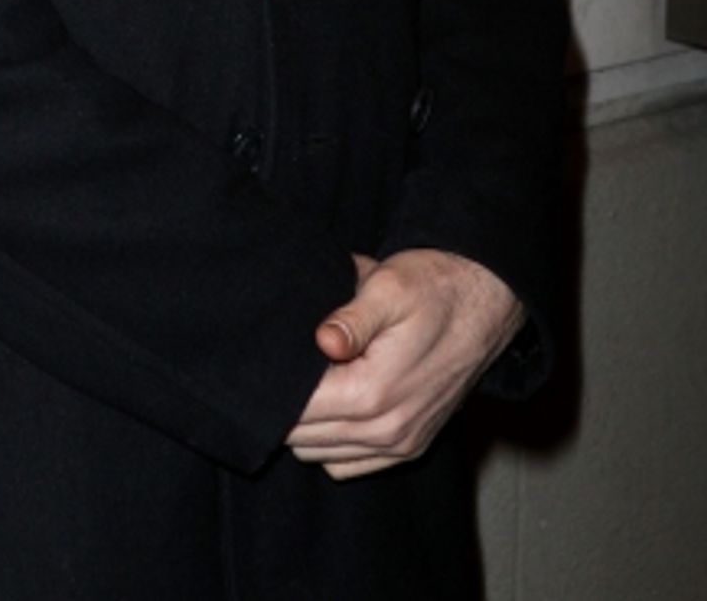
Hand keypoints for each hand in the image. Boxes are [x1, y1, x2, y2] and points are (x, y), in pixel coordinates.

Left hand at [285, 249, 523, 479]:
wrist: (486, 300)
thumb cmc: (434, 287)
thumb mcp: (389, 285)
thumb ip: (351, 319)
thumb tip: (321, 340)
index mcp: (375, 392)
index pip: (298, 412)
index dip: (273, 387)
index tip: (262, 362)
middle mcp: (388, 430)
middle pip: (302, 438)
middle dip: (286, 405)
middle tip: (283, 364)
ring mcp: (401, 443)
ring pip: (321, 454)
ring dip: (307, 425)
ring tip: (310, 379)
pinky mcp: (411, 445)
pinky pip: (350, 463)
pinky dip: (332, 443)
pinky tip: (332, 403)